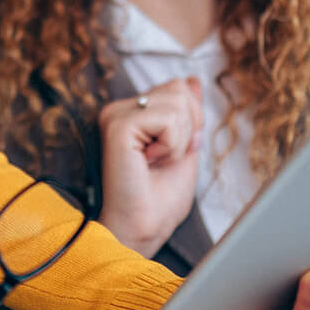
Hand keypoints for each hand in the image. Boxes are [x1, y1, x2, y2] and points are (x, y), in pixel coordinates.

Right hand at [98, 77, 203, 256]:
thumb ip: (188, 114)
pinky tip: (150, 161)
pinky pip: (168, 118)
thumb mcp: (185, 146)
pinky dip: (172, 145)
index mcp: (131, 113)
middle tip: (164, 158)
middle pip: (179, 89)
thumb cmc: (159, 200)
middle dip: (187, 128)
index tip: (170, 153)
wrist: (144, 229)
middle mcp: (119, 109)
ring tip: (156, 161)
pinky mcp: (118, 126)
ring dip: (179, 139)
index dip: (190, 121)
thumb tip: (193, 81)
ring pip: (177, 102)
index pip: (177, 88)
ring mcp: (116, 115)